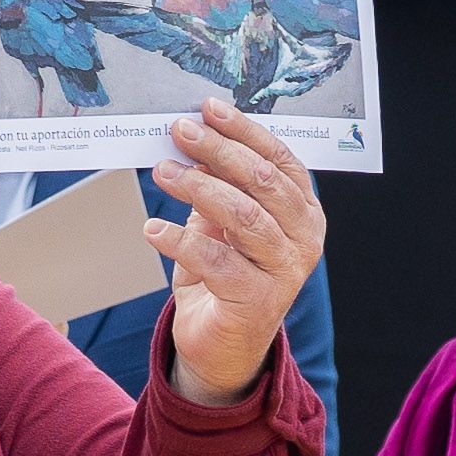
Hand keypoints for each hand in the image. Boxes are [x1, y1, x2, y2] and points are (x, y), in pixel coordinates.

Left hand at [152, 100, 326, 407]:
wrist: (223, 346)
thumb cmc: (225, 274)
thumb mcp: (223, 223)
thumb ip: (219, 185)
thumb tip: (193, 141)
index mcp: (302, 210)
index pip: (279, 159)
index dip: (244, 131)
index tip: (208, 109)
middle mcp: (303, 238)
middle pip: (261, 181)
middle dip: (218, 151)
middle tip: (180, 132)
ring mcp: (283, 271)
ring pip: (241, 215)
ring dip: (197, 188)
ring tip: (163, 173)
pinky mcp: (254, 300)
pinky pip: (214, 259)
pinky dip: (178, 240)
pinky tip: (152, 229)